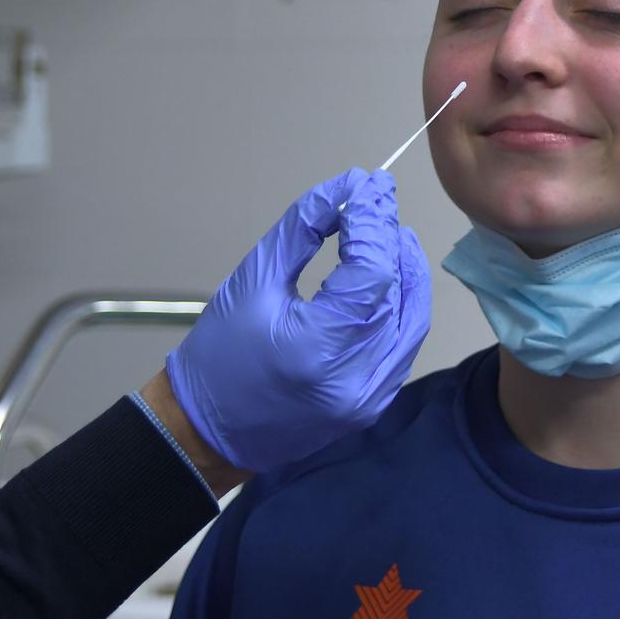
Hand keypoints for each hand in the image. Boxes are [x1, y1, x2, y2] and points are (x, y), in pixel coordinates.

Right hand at [164, 169, 430, 473]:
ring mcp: (370, 397)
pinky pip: (404, 343)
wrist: (206, 432)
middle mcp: (354, 379)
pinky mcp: (373, 403)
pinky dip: (402, 303)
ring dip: (405, 268)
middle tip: (377, 198)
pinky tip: (389, 274)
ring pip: (412, 317)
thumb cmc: (219, 355)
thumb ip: (304, 228)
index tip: (367, 186)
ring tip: (386, 231)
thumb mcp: (253, 279)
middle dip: (389, 238)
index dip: (373, 223)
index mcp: (316, 350)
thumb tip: (346, 188)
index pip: (371, 273)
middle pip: (397, 291)